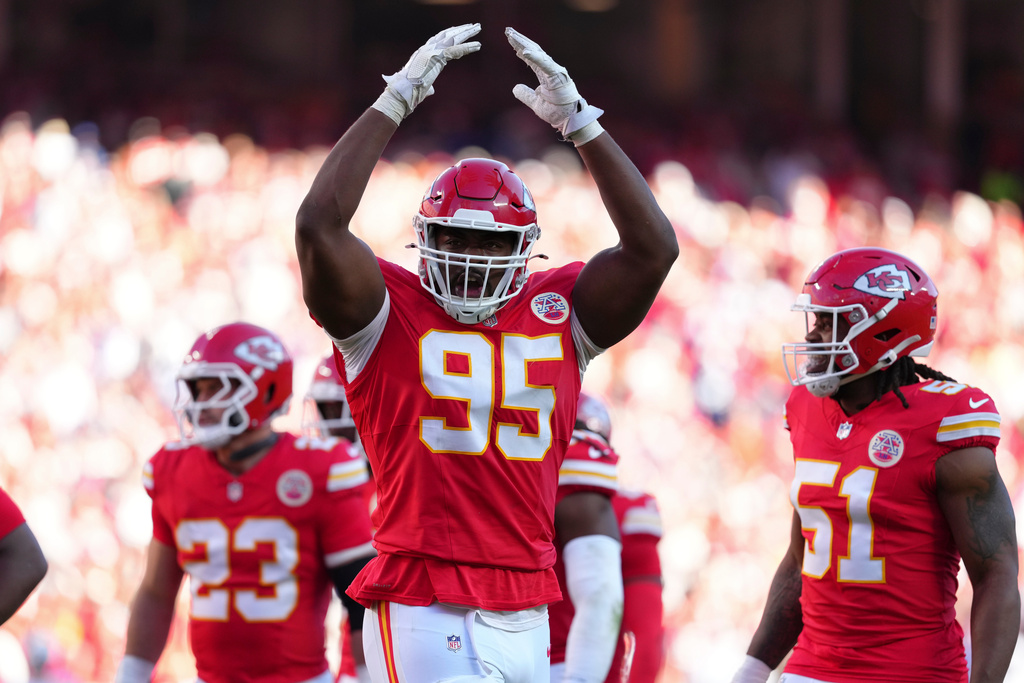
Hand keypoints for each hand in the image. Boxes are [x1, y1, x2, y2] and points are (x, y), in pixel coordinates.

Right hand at [372, 23, 481, 124]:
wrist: (402, 92)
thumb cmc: (408, 92)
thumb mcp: (420, 86)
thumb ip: (428, 85)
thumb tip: (431, 90)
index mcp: (422, 54)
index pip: (438, 40)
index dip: (450, 34)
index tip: (460, 30)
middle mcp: (426, 49)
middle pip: (446, 35)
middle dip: (460, 30)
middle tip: (473, 26)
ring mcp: (431, 51)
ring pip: (452, 38)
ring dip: (466, 33)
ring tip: (478, 28)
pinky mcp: (437, 57)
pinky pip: (456, 50)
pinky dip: (467, 47)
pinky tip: (477, 45)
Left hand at [505, 27, 603, 145]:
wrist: (569, 120)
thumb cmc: (557, 112)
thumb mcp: (535, 103)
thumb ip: (526, 94)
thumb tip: (515, 88)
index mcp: (545, 75)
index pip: (531, 58)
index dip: (520, 48)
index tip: (510, 39)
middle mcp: (550, 70)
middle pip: (533, 51)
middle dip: (520, 40)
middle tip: (508, 31)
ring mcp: (554, 71)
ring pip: (537, 54)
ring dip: (524, 44)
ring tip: (511, 36)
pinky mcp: (557, 76)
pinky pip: (544, 65)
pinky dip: (535, 57)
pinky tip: (523, 51)